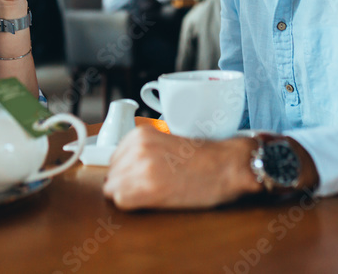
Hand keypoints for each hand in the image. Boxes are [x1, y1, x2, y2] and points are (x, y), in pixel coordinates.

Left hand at [102, 127, 260, 209]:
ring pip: (113, 189)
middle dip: (126, 184)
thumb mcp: (165, 142)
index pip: (113, 160)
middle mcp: (137, 148)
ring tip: (154, 193)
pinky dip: (134, 204)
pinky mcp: (148, 188)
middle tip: (149, 187)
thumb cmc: (203, 157)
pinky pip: (122, 201)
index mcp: (140, 134)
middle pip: (111, 175)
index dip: (126, 172)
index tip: (140, 177)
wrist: (226, 166)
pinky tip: (152, 200)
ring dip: (130, 195)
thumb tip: (121, 169)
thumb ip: (141, 151)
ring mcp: (141, 168)